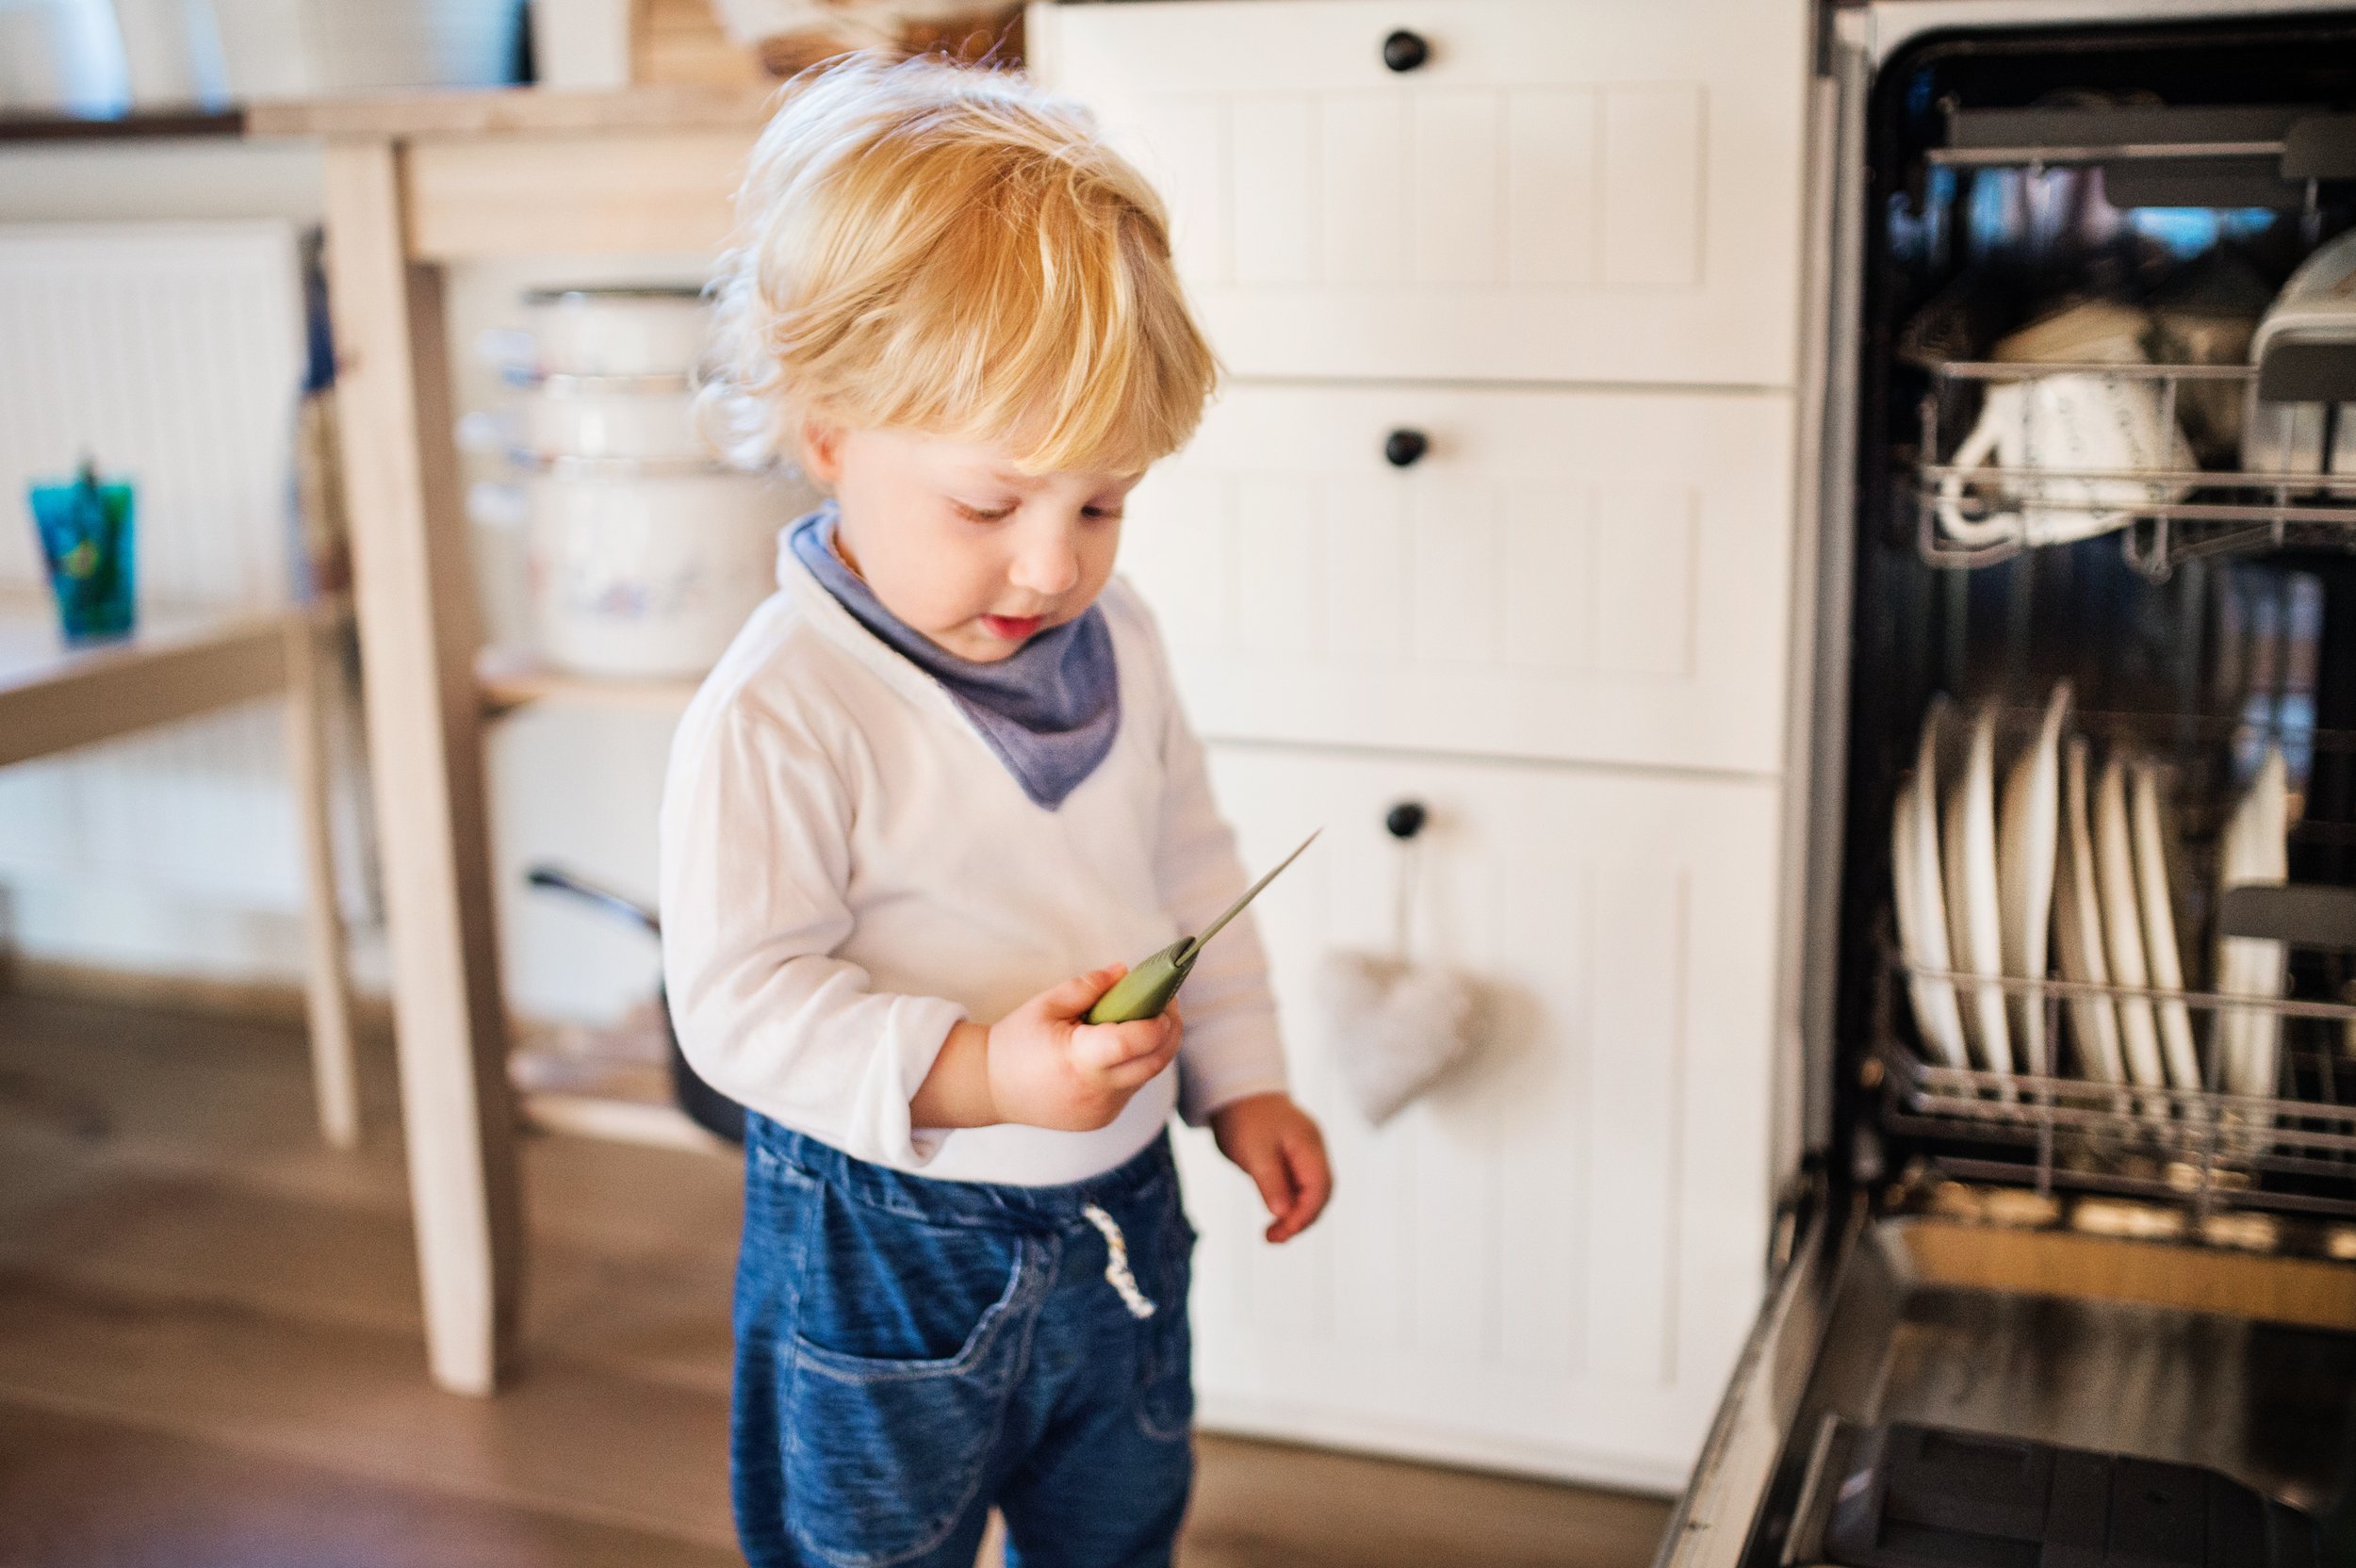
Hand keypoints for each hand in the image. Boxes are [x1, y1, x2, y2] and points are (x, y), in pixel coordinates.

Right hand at [978, 965, 1183, 1131]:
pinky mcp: (1102, 1119)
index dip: (1157, 1022)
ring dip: (1155, 1048)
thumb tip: (1126, 972)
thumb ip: (1088, 986)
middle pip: (1154, 1062)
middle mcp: (1094, 1092)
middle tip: (1168, 1003)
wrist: (991, 1089)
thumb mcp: (1046, 1004)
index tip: (1164, 999)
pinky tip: (1122, 1048)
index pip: (1133, 1044)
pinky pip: (1131, 1089)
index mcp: (1078, 1060)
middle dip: (1171, 1031)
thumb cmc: (1016, 1042)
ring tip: (1145, 1019)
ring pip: (1146, 1076)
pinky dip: (1135, 1066)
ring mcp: (1101, 1111)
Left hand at [1210, 1093, 1330, 1242]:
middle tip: (1274, 1238)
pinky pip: (1298, 1187)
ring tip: (1272, 1235)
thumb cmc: (1245, 1117)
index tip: (1283, 1232)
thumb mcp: (1254, 1151)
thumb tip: (1282, 1213)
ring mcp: (1304, 1155)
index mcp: (1309, 1145)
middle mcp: (1313, 1151)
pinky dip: (1289, 1205)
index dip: (1305, 1215)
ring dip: (1295, 1216)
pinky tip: (1275, 1217)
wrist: (1236, 1090)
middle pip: (1319, 1194)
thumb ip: (1270, 1181)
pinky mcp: (1292, 1159)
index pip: (1319, 1188)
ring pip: (1310, 1193)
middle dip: (1301, 1220)